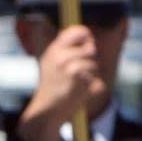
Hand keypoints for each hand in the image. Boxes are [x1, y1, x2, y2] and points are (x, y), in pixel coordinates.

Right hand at [18, 26, 98, 140]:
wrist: (46, 112)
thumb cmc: (51, 87)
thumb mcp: (50, 61)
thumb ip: (62, 45)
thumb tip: (71, 29)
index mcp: (54, 49)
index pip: (80, 31)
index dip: (86, 38)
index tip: (84, 47)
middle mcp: (61, 56)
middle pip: (91, 48)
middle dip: (89, 59)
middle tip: (78, 72)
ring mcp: (70, 68)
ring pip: (94, 64)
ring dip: (90, 74)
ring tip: (75, 84)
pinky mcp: (79, 80)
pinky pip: (95, 77)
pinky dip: (90, 86)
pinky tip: (78, 92)